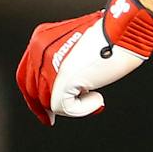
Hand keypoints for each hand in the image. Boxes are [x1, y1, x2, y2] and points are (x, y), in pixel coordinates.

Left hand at [15, 0, 152, 123]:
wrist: (127, 32)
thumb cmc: (114, 37)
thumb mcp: (80, 47)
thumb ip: (66, 62)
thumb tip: (63, 92)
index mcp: (41, 38)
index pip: (26, 73)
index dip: (32, 95)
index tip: (43, 110)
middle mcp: (39, 49)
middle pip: (33, 90)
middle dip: (45, 108)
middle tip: (53, 120)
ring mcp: (49, 65)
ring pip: (48, 102)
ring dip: (74, 105)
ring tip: (95, 97)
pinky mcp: (62, 79)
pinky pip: (65, 108)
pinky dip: (83, 109)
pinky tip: (98, 98)